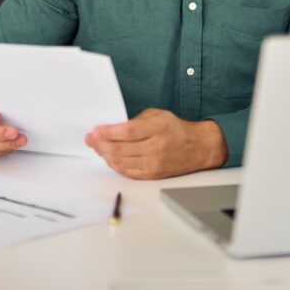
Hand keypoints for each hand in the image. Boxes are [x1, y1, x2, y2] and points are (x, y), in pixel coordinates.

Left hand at [85, 108, 227, 179]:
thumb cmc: (176, 129)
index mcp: (157, 128)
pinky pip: (128, 172)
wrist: (198, 147)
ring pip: (121, 162)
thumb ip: (135, 121)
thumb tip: (112, 129)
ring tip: (97, 147)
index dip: (108, 132)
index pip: (127, 132)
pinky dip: (115, 165)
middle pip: (120, 149)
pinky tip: (109, 158)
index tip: (96, 130)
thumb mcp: (157, 115)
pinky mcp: (153, 174)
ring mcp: (154, 163)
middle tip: (90, 139)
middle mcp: (156, 147)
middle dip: (100, 144)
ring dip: (105, 155)